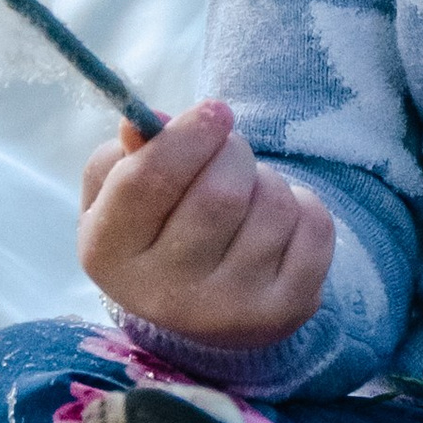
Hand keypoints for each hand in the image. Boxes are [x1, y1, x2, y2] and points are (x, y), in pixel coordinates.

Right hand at [77, 100, 335, 348]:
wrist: (197, 303)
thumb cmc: (156, 227)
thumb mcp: (120, 190)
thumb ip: (127, 152)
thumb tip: (141, 125)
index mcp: (109, 253)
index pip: (147, 181)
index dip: (186, 136)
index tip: (215, 109)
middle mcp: (164, 293)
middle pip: (221, 192)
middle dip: (234, 153)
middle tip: (229, 154)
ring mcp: (228, 310)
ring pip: (273, 205)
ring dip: (267, 181)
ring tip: (247, 197)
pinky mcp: (284, 312)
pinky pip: (314, 226)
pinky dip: (303, 206)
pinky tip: (276, 226)